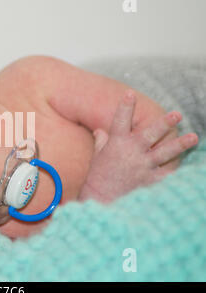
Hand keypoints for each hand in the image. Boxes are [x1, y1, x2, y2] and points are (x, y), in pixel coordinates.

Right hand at [79, 90, 198, 202]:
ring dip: (180, 144)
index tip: (130, 94)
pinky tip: (191, 170)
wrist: (99, 198)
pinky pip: (166, 174)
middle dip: (164, 123)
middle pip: (150, 134)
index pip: (120, 120)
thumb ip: (101, 141)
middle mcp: (131, 152)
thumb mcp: (97, 156)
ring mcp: (141, 166)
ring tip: (194, 137)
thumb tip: (100, 131)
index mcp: (116, 143)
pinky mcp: (148, 180)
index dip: (125, 107)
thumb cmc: (97, 176)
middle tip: (177, 114)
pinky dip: (177, 171)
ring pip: (164, 153)